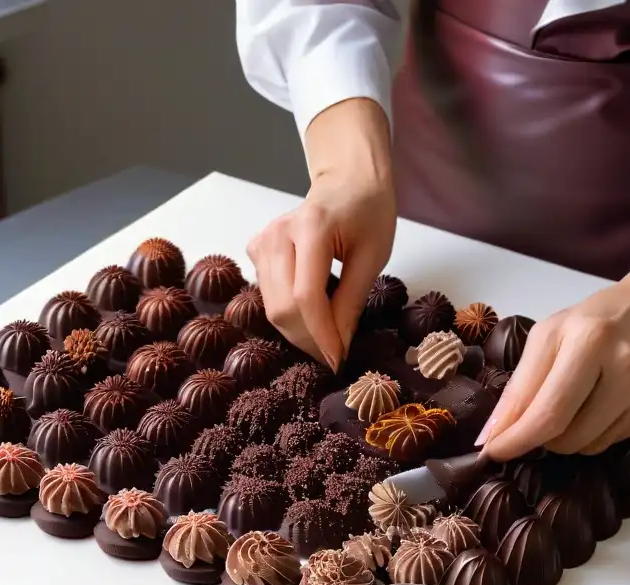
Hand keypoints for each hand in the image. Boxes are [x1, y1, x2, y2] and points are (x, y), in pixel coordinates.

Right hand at [246, 98, 396, 370]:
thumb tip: (337, 346)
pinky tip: (312, 314)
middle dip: (308, 339)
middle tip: (334, 355)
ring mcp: (262, 241)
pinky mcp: (257, 250)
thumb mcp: (373, 257)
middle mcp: (277, 234)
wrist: (348, 181)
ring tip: (326, 338)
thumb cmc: (367, 212)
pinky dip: (289, 314)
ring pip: (270, 307)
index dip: (320, 334)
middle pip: (282, 306)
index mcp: (310, 228)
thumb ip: (351, 302)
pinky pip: (267, 296)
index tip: (338, 359)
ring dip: (298, 332)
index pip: (305, 296)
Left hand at [478, 243, 629, 460]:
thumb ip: (522, 384)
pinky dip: (595, 431)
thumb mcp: (552, 334)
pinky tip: (603, 402)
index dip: (515, 440)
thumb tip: (493, 433)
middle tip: (533, 420)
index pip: (547, 412)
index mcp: (590, 342)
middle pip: (566, 438)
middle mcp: (625, 372)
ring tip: (574, 403)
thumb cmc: (600, 317)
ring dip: (567, 436)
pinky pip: (611, 442)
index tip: (491, 451)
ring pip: (587, 447)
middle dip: (538, 438)